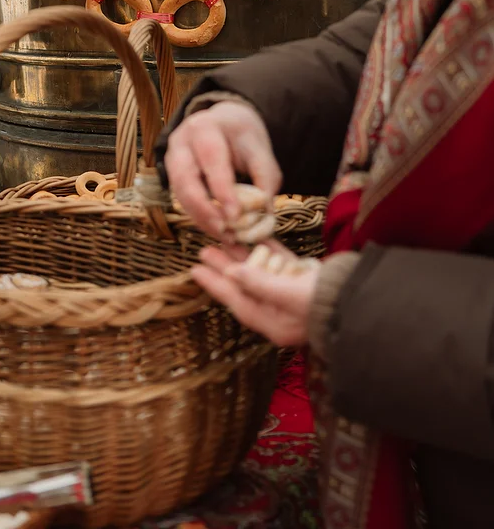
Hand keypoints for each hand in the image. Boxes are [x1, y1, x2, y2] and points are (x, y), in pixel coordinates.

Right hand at [164, 101, 280, 236]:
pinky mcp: (172, 175)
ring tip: (225, 236)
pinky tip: (217, 229)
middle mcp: (182, 140)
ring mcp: (172, 158)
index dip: (222, 189)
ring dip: (201, 218)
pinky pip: (182, 200)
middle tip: (225, 231)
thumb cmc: (242, 138)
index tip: (236, 216)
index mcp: (206, 126)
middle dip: (204, 209)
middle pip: (185, 177)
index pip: (211, 157)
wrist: (225, 124)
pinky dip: (199, 217)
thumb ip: (265, 178)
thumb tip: (265, 213)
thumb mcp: (260, 149)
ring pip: (180, 193)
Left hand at [192, 242, 316, 345]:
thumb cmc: (328, 304)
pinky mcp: (307, 280)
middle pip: (245, 285)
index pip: (237, 301)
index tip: (194, 269)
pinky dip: (268, 250)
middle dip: (225, 267)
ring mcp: (294, 295)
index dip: (215, 284)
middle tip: (204, 250)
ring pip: (261, 271)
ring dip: (243, 254)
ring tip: (224, 238)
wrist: (366, 302)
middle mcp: (281, 311)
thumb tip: (232, 274)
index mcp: (274, 324)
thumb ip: (260, 284)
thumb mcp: (290, 296)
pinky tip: (255, 236)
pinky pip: (281, 264)